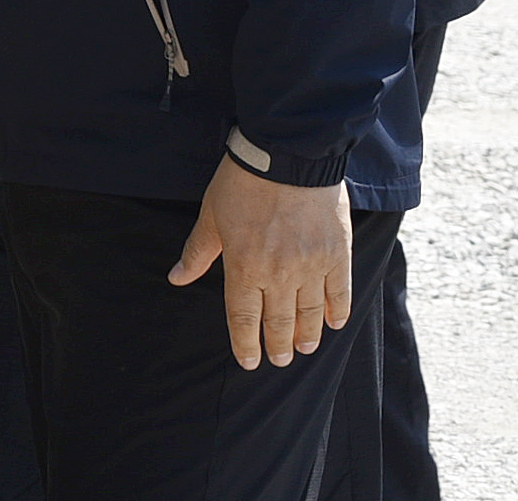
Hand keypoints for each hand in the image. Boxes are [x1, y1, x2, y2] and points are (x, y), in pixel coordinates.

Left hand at [168, 160, 354, 369]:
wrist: (288, 156)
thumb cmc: (243, 183)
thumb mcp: (211, 216)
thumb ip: (198, 252)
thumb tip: (177, 277)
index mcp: (244, 267)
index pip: (243, 317)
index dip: (245, 343)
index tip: (248, 361)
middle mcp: (278, 274)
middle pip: (278, 320)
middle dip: (278, 344)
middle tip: (281, 359)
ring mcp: (311, 266)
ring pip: (310, 312)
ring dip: (307, 334)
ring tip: (306, 348)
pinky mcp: (338, 254)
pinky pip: (340, 292)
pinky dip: (338, 310)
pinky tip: (335, 323)